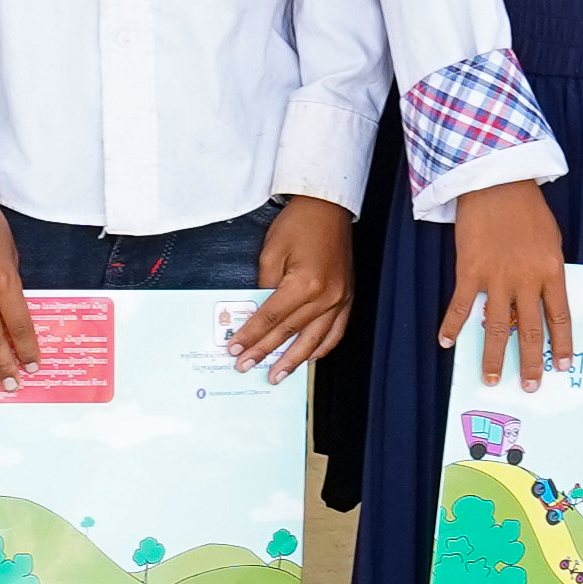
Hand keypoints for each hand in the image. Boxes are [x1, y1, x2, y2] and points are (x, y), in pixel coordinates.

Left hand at [233, 194, 356, 379]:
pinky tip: (310, 357)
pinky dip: (323, 348)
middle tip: (246, 367)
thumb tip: (256, 314)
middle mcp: (326, 296)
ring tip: (278, 376)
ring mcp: (340, 299)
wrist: (328, 208)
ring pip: (315, 340)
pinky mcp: (347, 297)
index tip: (235, 350)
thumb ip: (264, 286)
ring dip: (294, 360)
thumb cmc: (298, 224)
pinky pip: (336, 331)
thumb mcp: (271, 252)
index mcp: (304, 283)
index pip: (270, 318)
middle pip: (289, 332)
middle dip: (265, 353)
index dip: (250, 336)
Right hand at [439, 177, 572, 389]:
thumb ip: (549, 271)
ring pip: (497, 327)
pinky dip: (452, 326)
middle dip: (531, 362)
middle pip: (531, 330)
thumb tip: (544, 300)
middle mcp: (526, 280)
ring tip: (491, 379)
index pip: (560, 318)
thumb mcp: (551, 240)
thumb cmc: (527, 208)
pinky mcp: (469, 271)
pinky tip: (446, 343)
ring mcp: (497, 278)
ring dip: (494, 356)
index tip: (561, 367)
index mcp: (552, 271)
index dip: (562, 345)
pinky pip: (460, 306)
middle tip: (530, 386)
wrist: (496, 182)